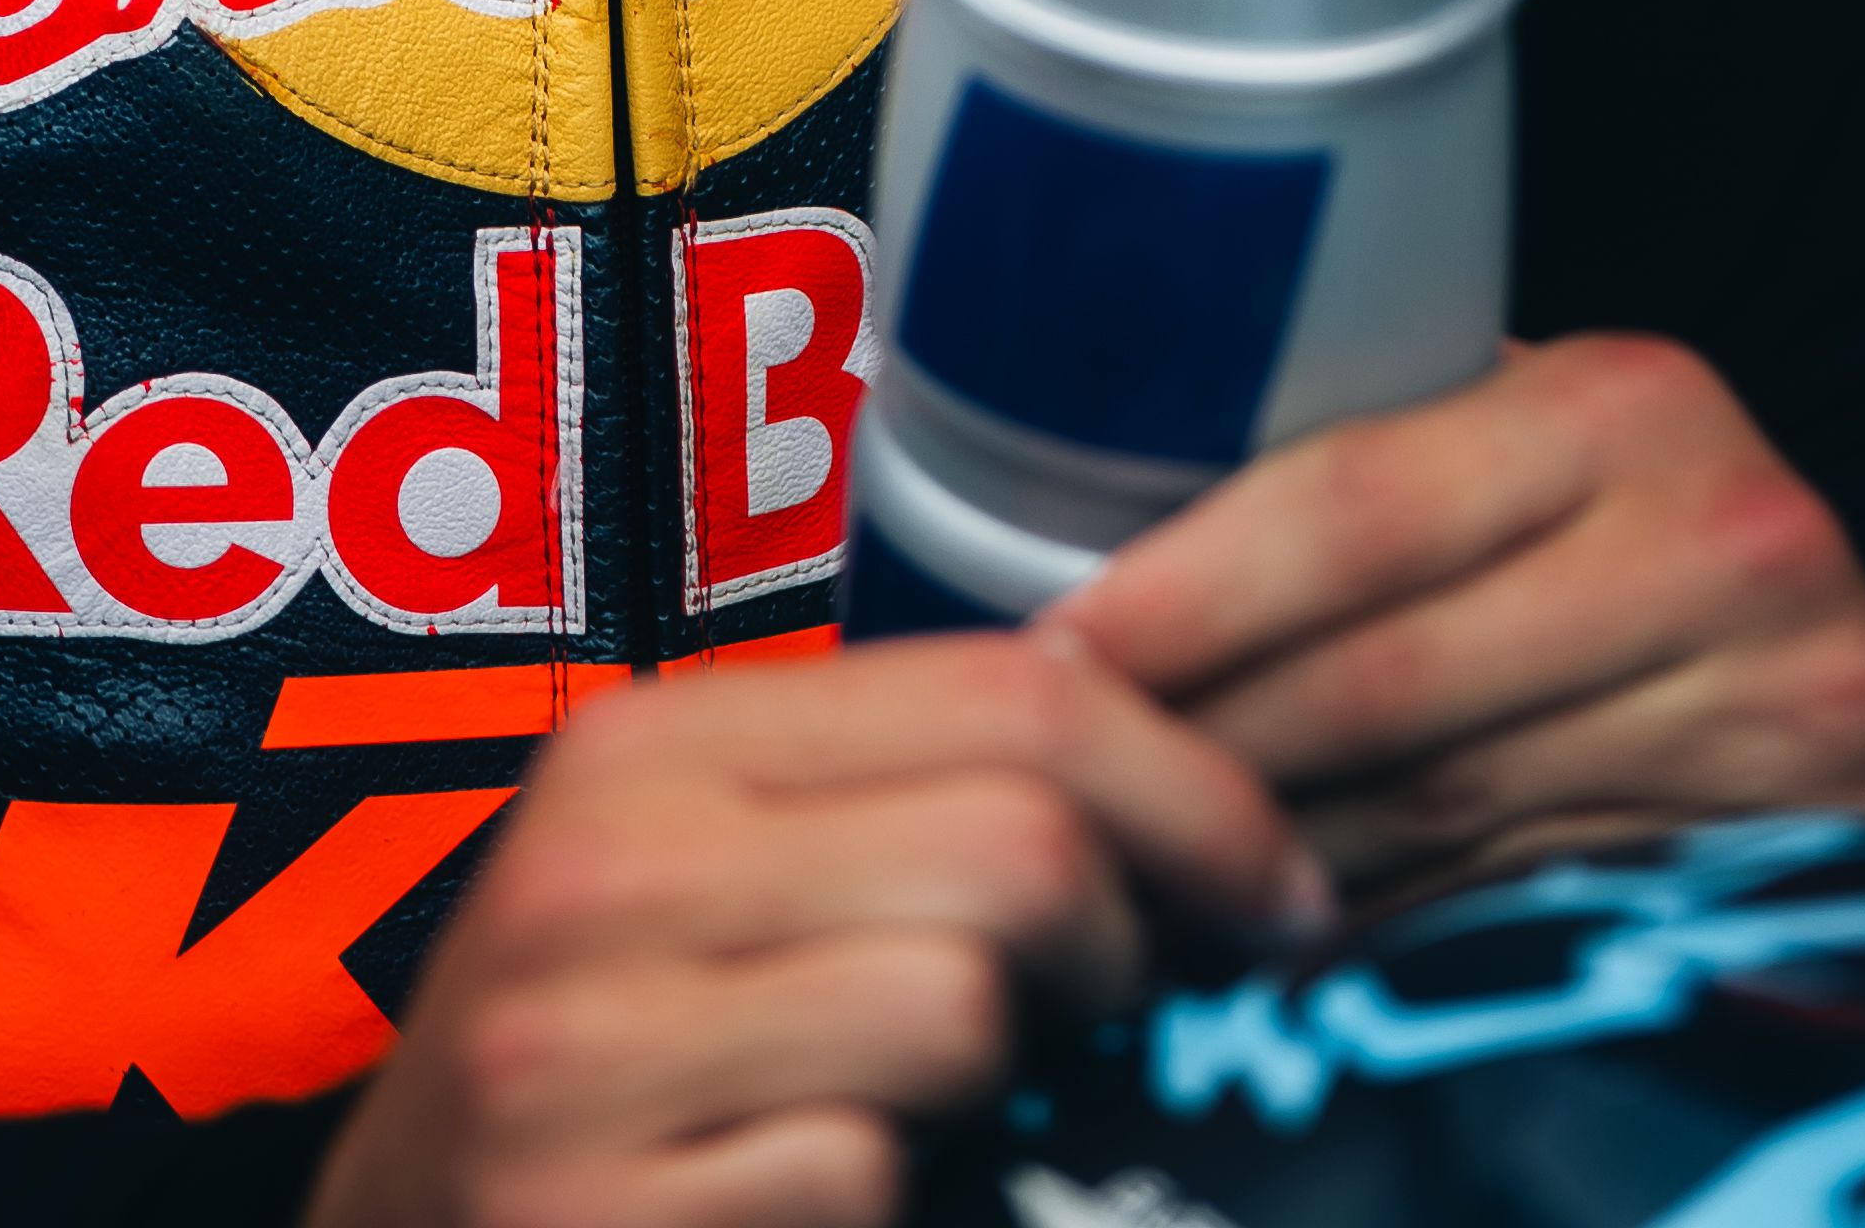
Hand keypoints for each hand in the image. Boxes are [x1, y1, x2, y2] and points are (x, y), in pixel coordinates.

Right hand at [307, 626, 1324, 1227]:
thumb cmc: (608, 1057)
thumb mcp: (709, 880)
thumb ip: (893, 810)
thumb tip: (1170, 790)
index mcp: (655, 744)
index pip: (1007, 688)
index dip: (1192, 786)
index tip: (1273, 884)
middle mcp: (609, 866)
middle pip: (1012, 842)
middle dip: (1133, 943)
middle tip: (1133, 1012)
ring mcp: (590, 1048)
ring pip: (958, 1003)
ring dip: (1020, 1085)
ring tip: (974, 1105)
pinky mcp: (602, 1209)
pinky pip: (865, 1176)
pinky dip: (898, 1206)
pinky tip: (842, 1200)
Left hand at [1064, 334, 1864, 904]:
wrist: (1859, 678)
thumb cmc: (1639, 541)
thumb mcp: (1529, 444)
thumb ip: (1373, 461)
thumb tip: (1102, 521)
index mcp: (1622, 400)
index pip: (1355, 504)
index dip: (1192, 589)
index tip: (1062, 645)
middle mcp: (1719, 536)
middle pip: (1390, 675)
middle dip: (1209, 736)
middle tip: (1078, 777)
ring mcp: (1776, 703)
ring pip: (1444, 807)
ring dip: (1275, 843)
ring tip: (1152, 851)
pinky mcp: (1800, 846)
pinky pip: (1523, 898)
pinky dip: (1388, 917)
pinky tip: (1292, 921)